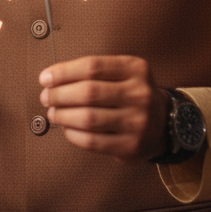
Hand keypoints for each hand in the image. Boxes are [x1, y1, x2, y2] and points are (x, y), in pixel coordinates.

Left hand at [38, 55, 168, 163]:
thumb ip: (91, 73)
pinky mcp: (132, 145)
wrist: (165, 124)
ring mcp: (139, 121)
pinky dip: (72, 135)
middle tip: (46, 97)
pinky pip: (93, 141)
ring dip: (62, 116)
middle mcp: (140, 93)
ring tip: (53, 113)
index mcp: (136, 69)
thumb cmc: (131, 95)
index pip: (92, 66)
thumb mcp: (122, 74)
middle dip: (59, 95)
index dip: (63, 72)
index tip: (45, 78)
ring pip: (88, 118)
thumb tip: (50, 79)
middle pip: (88, 92)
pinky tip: (67, 129)